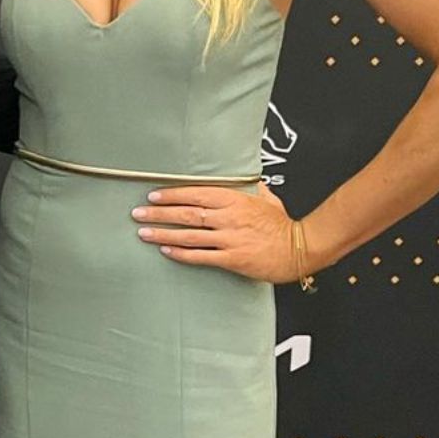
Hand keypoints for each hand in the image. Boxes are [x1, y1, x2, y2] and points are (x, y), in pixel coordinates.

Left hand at [130, 181, 300, 283]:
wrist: (300, 248)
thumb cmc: (283, 225)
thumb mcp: (267, 199)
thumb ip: (251, 189)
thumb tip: (245, 179)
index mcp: (235, 200)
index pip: (196, 193)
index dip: (172, 194)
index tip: (153, 194)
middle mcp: (229, 218)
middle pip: (187, 213)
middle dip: (159, 212)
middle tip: (138, 212)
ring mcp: (229, 238)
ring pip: (189, 234)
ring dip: (163, 232)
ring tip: (143, 233)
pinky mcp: (232, 258)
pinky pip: (201, 256)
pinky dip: (181, 253)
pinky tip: (165, 250)